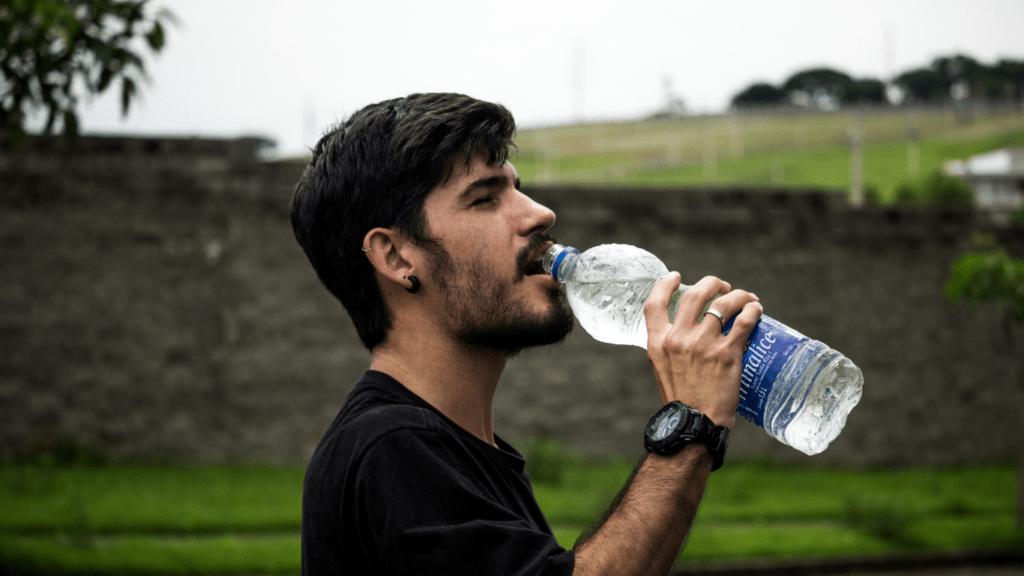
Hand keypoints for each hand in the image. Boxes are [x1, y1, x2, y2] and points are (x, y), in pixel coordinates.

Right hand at [643, 274, 761, 428]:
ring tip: (747, 298)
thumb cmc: (681, 402)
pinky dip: (752, 311)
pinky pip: (744, 321)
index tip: (675, 276)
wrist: (694, 426)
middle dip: (712, 284)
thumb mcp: (663, 370)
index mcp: (658, 343)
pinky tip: (756, 310)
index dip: (664, 284)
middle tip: (723, 287)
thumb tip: (686, 334)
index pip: (654, 303)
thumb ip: (670, 349)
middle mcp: (678, 339)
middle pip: (695, 295)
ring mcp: (703, 344)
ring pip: (723, 303)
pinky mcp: (727, 353)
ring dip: (738, 295)